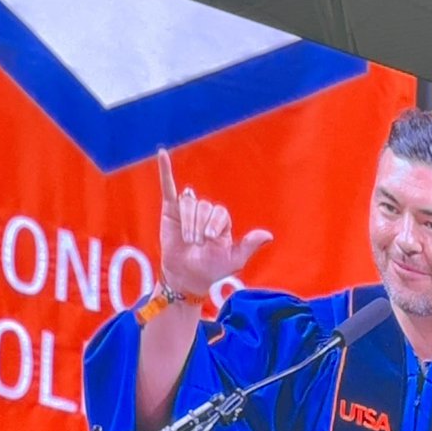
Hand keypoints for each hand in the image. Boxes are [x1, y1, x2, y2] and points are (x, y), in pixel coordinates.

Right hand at [157, 148, 272, 296]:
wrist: (187, 277)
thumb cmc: (212, 269)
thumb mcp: (234, 260)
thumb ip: (249, 246)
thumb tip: (269, 235)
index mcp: (222, 220)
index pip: (220, 212)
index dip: (214, 225)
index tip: (209, 241)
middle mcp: (206, 212)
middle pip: (204, 208)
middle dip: (199, 228)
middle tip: (197, 244)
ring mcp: (188, 209)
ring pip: (189, 205)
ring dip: (188, 223)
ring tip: (188, 240)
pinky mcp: (170, 209)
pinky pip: (168, 186)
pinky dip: (165, 169)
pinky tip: (162, 153)